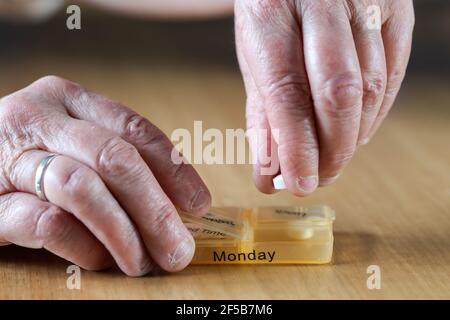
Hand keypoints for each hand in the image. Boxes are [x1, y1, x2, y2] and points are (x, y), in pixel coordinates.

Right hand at [0, 76, 210, 275]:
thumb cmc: (27, 159)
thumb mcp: (69, 144)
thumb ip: (112, 161)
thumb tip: (177, 205)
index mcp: (66, 99)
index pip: (133, 129)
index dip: (173, 169)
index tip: (199, 203)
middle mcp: (37, 118)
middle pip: (114, 158)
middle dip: (154, 208)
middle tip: (179, 249)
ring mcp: (7, 155)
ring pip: (82, 188)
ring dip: (123, 231)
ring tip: (144, 262)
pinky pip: (46, 222)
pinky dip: (82, 245)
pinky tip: (101, 260)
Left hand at [235, 0, 413, 194]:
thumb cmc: (274, 13)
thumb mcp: (255, 57)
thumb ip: (263, 114)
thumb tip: (270, 175)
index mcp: (271, 13)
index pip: (287, 91)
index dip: (297, 146)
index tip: (300, 182)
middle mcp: (321, 2)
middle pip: (339, 92)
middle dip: (333, 149)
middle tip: (321, 177)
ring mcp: (364, 1)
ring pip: (371, 86)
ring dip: (355, 135)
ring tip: (335, 155)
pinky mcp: (396, 8)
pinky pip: (393, 73)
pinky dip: (376, 112)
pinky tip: (358, 129)